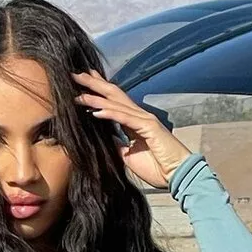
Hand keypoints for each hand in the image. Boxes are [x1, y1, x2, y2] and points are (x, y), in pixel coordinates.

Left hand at [72, 70, 191, 188]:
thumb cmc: (156, 167)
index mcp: (135, 122)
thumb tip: (102, 139)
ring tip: (79, 94)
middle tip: (76, 75)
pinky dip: (110, 114)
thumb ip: (116, 144)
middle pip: (114, 95)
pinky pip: (125, 119)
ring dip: (96, 98)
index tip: (83, 81)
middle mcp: (140, 116)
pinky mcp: (149, 128)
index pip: (113, 101)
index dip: (98, 89)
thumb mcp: (128, 155)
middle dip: (94, 84)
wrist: (176, 176)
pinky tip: (95, 111)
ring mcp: (145, 120)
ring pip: (117, 104)